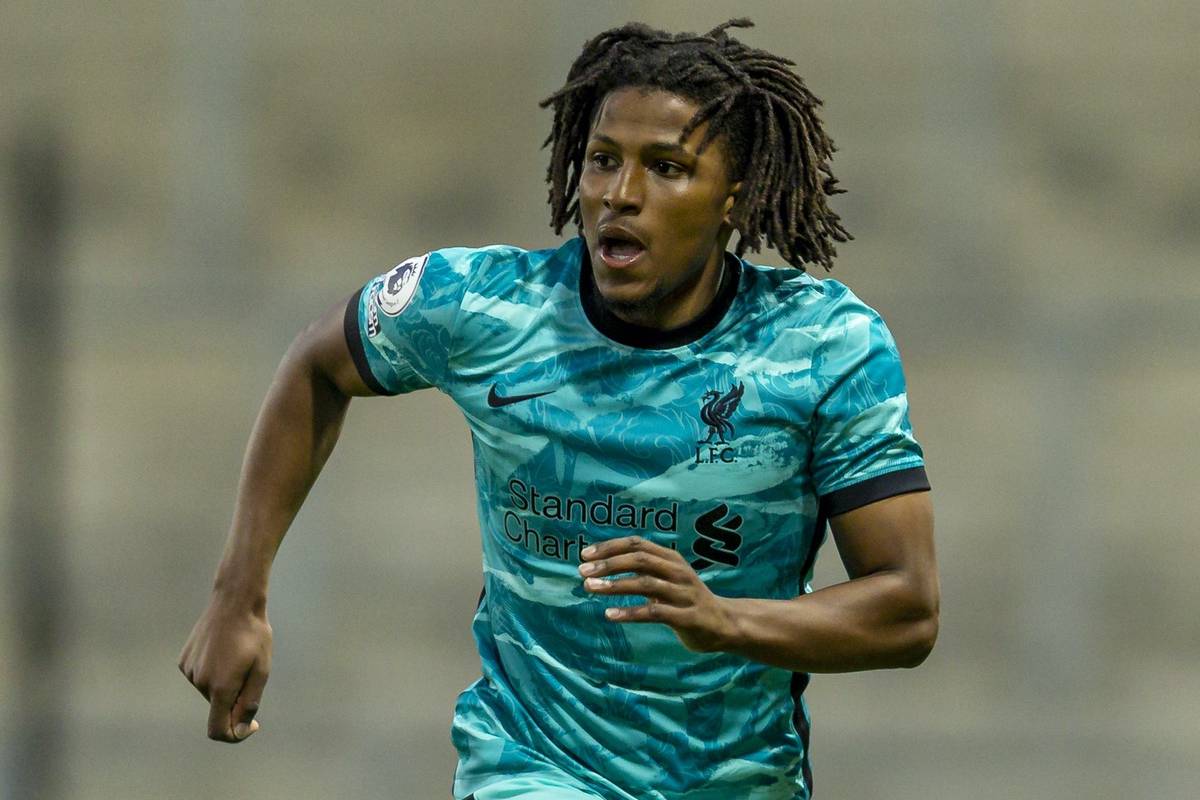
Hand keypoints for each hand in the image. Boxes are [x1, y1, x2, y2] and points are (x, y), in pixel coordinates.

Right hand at [178, 595, 271, 742]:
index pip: (218, 730)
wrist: (234, 601)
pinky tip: (223, 649)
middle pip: (218, 707)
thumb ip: (249, 702)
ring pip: (210, 691)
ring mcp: (189, 671)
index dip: (234, 735)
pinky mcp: (184, 660)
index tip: (250, 724)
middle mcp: (200, 682)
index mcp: (220, 687)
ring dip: (224, 683)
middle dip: (234, 699)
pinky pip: (201, 676)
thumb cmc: (254, 635)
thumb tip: (240, 729)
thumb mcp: (261, 670)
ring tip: (237, 655)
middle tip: (250, 671)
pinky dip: (213, 671)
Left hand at [579, 536, 739, 652]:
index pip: (637, 544)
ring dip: (615, 585)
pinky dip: (630, 612)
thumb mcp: (667, 578)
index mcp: (671, 558)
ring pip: (645, 584)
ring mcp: (684, 594)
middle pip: (639, 560)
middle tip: (582, 571)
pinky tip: (610, 614)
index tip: (584, 554)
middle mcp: (678, 571)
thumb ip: (642, 571)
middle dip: (608, 564)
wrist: (724, 623)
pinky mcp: (687, 617)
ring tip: (590, 589)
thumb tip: (602, 566)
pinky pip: (655, 613)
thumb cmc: (686, 599)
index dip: (610, 547)